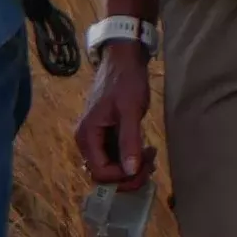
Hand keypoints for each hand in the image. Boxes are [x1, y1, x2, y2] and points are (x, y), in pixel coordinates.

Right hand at [72, 46, 153, 189]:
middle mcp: (86, 141)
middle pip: (103, 175)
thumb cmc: (126, 82)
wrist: (123, 61)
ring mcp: (95, 139)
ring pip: (110, 169)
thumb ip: (129, 141)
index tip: (143, 163)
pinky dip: (130, 160)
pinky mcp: (104, 136)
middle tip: (150, 161)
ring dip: (131, 170)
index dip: (122, 175)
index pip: (100, 172)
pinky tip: (145, 151)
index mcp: (87, 135)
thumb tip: (131, 171)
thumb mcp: (130, 111)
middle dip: (129, 175)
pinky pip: (114, 158)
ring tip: (150, 155)